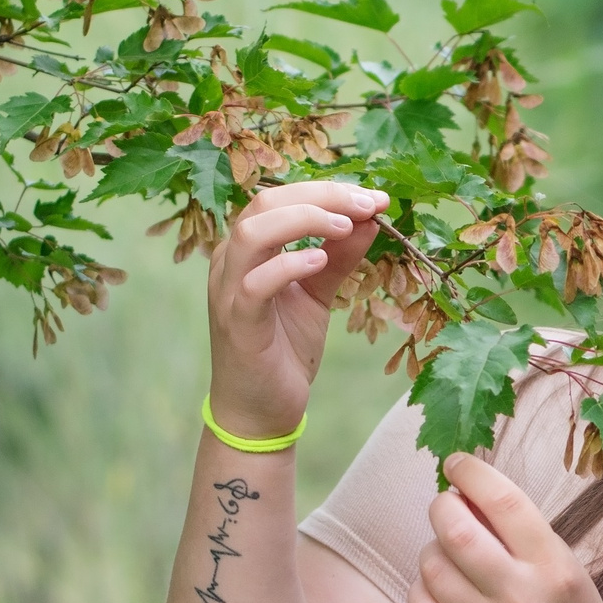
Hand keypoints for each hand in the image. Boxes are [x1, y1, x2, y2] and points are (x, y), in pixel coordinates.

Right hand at [204, 180, 389, 440]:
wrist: (260, 411)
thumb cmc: (284, 349)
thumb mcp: (317, 294)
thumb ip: (339, 257)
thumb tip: (371, 219)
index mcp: (247, 250)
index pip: (280, 198)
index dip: (328, 191)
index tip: (374, 198)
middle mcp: (230, 262)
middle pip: (265, 203)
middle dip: (321, 196)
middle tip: (367, 204)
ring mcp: (228, 292)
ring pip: (253, 234)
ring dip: (304, 220)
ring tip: (346, 227)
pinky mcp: (237, 324)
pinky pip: (255, 285)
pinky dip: (289, 266)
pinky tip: (321, 261)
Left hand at [409, 453, 602, 602]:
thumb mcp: (560, 562)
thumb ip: (515, 527)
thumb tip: (460, 485)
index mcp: (554, 567)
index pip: (504, 502)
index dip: (472, 473)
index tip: (457, 463)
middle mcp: (522, 602)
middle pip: (456, 534)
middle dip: (442, 507)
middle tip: (446, 506)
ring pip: (431, 568)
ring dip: (433, 550)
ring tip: (451, 556)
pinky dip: (423, 587)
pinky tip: (442, 588)